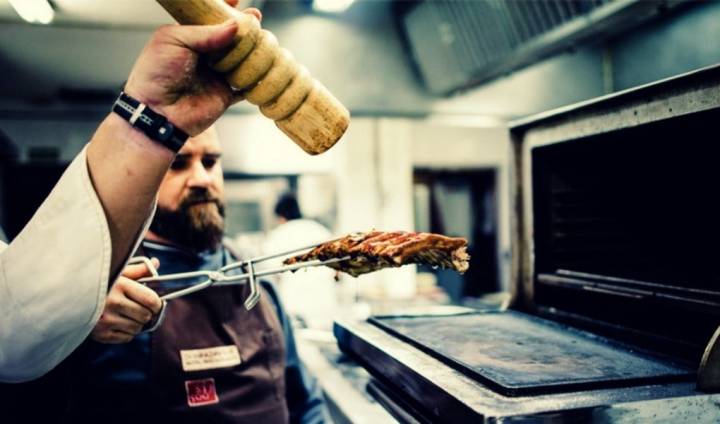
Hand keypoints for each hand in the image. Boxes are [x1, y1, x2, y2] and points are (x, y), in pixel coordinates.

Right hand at [91, 259, 162, 343]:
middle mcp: (112, 303)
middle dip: (147, 313)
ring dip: (137, 323)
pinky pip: (126, 338)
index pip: (151, 300)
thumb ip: (138, 269)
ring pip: (137, 328)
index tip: (155, 303)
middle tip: (141, 309)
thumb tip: (156, 263)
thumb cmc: (98, 282)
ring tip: (128, 314)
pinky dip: (127, 332)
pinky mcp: (100, 334)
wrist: (69, 297)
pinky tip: (120, 322)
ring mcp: (105, 320)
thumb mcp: (117, 272)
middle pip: (145, 315)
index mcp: (119, 285)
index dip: (157, 303)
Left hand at [124, 7, 262, 135]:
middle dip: (246, 28)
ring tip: (260, 42)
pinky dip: (257, 78)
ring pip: (243, 58)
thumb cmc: (155, 73)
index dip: (226, 8)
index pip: (211, 18)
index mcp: (190, 37)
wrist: (157, 112)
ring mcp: (217, 74)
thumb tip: (235, 26)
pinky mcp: (226, 94)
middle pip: (233, 37)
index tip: (237, 1)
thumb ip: (205, 32)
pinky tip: (264, 67)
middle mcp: (206, 54)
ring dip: (254, 50)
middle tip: (255, 19)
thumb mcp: (174, 40)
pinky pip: (247, 85)